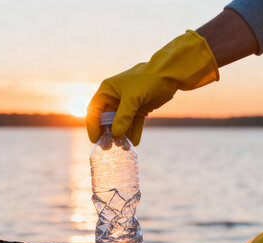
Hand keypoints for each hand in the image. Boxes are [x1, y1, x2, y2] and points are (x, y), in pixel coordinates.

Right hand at [85, 30, 218, 145]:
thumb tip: (116, 134)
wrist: (169, 74)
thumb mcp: (133, 98)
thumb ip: (123, 117)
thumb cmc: (147, 80)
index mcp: (107, 90)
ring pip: (121, 123)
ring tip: (124, 147)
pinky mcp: (139, 108)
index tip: (95, 140)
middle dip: (109, 133)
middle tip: (109, 147)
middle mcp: (115, 97)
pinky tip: (134, 142)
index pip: (94, 110)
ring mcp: (128, 103)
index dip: (93, 126)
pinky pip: (133, 123)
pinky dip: (133, 132)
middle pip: (107, 119)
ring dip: (122, 134)